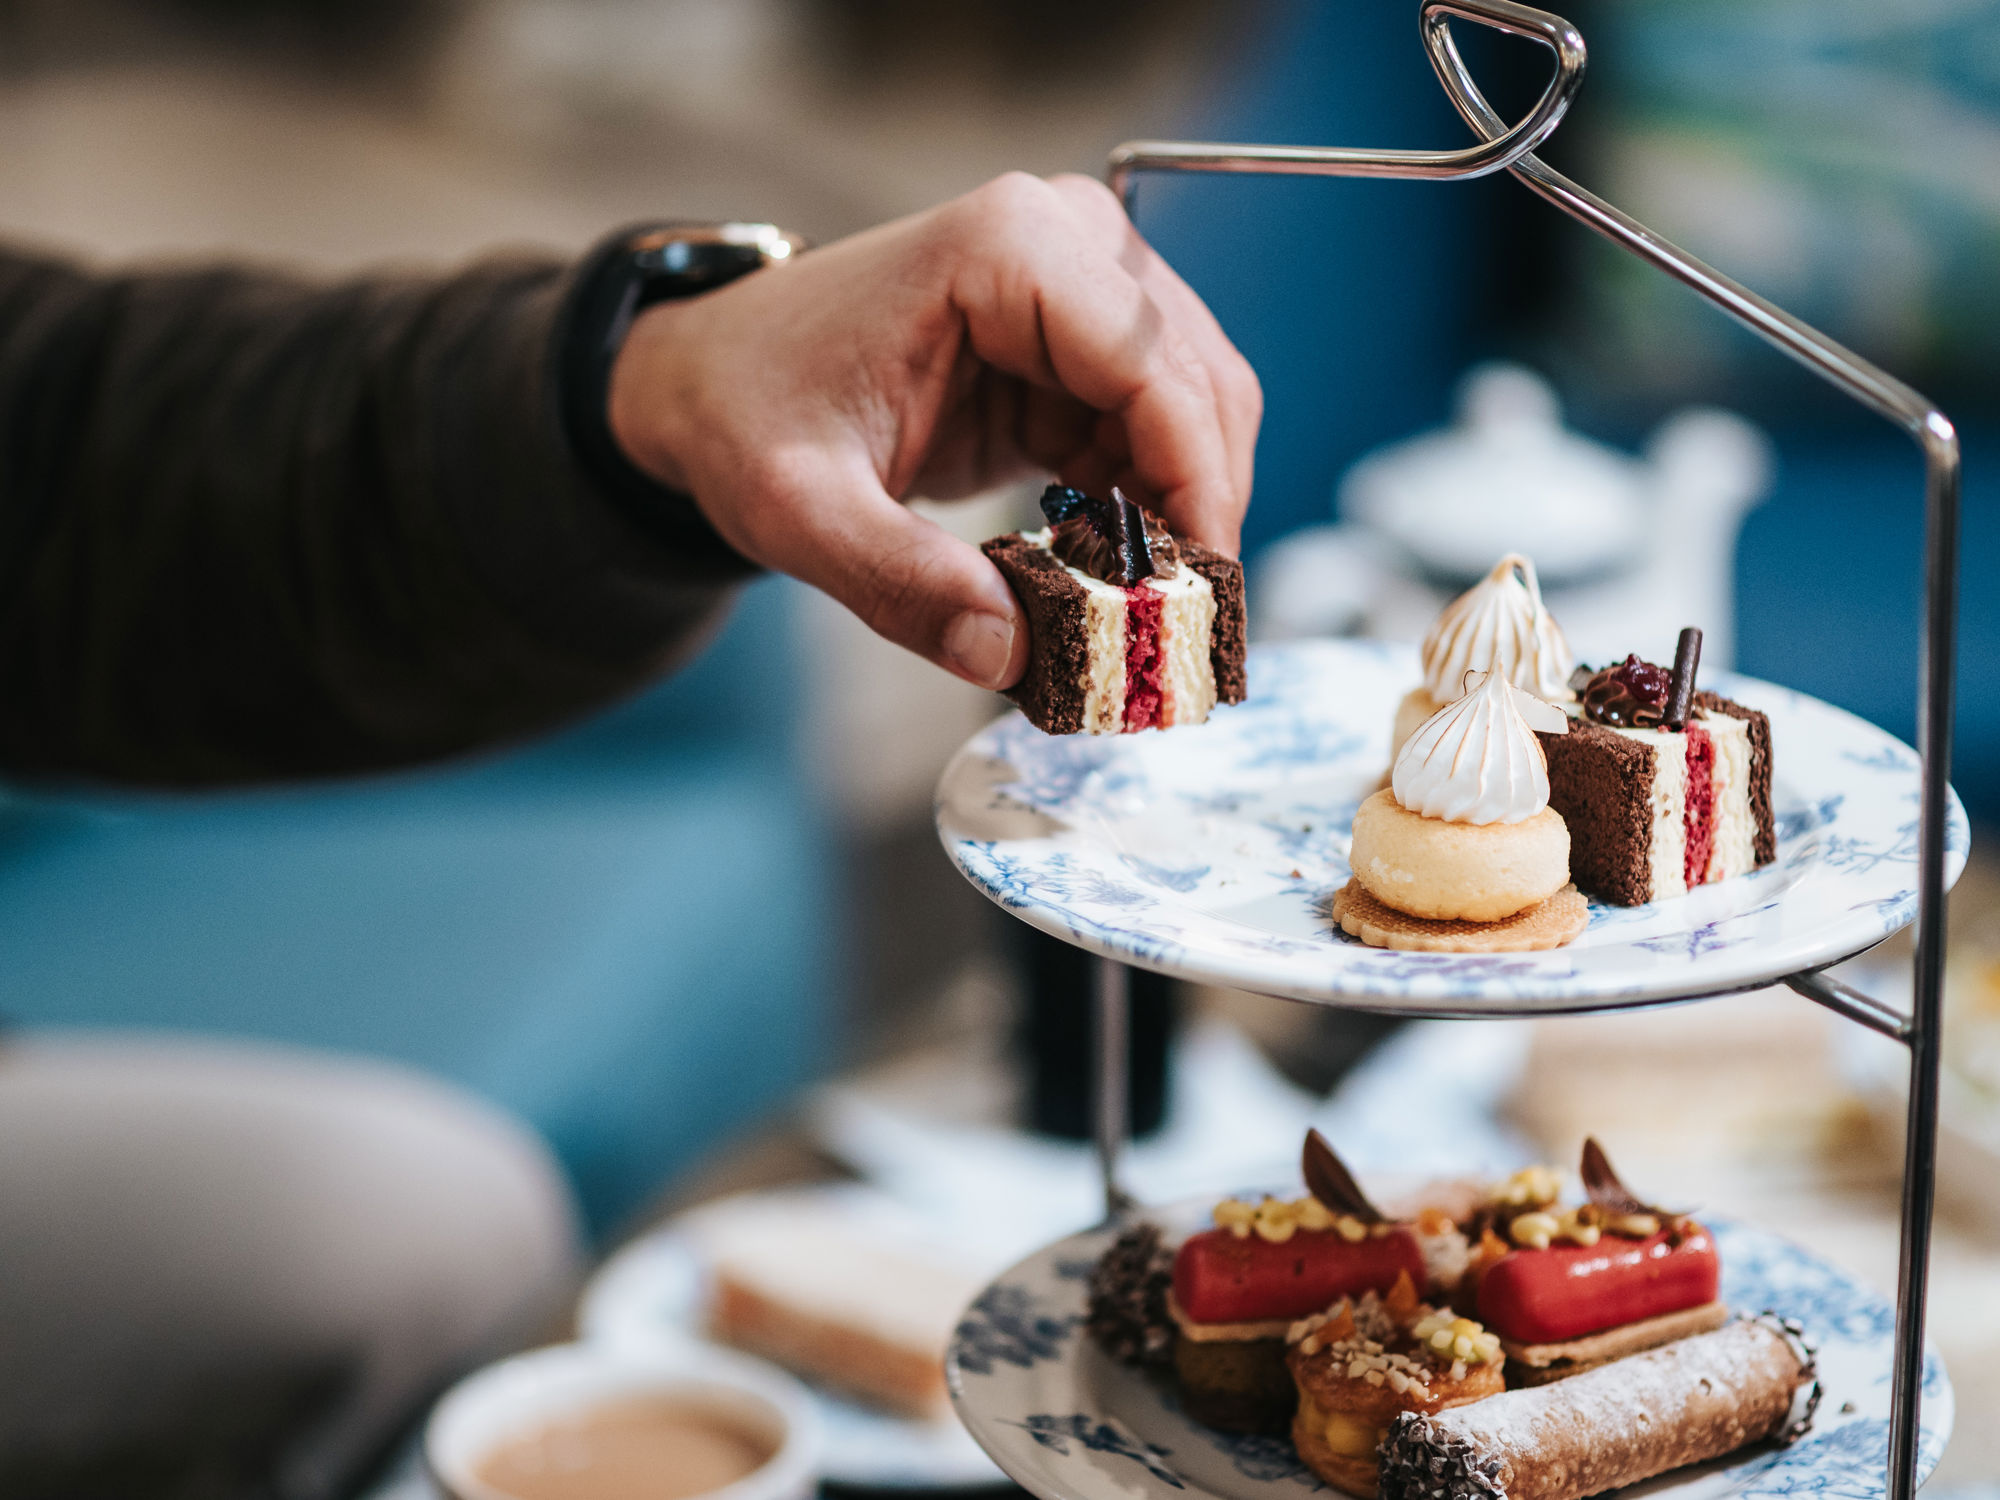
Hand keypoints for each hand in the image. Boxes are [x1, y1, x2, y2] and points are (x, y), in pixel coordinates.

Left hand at [607, 172, 1260, 689]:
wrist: (713, 378)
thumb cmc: (746, 414)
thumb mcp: (800, 511)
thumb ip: (902, 584)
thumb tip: (1011, 658)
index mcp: (1006, 250)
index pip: (1154, 368)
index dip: (1196, 485)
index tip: (1197, 595)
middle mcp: (1063, 241)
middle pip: (1199, 385)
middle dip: (1200, 511)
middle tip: (1177, 631)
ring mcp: (1079, 284)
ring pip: (1195, 411)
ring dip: (1180, 514)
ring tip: (1139, 613)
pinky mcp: (1076, 345)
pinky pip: (1155, 431)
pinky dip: (1149, 507)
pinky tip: (1106, 572)